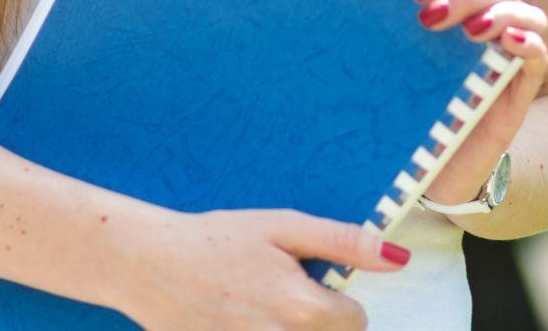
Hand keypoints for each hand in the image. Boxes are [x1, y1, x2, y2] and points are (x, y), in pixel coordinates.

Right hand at [113, 207, 409, 329]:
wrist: (149, 263)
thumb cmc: (216, 238)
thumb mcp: (283, 226)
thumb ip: (345, 243)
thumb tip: (398, 259)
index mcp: (304, 308)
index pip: (356, 322)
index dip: (339, 300)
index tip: (310, 283)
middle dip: (317, 322)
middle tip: (280, 296)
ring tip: (259, 308)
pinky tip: (239, 319)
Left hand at [407, 0, 547, 208]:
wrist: (429, 169)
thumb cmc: (415, 108)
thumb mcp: (406, 63)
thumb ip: (409, 26)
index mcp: (465, 15)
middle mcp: (492, 30)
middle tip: (430, 19)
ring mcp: (510, 59)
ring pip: (530, 15)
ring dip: (500, 13)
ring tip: (471, 32)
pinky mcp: (520, 92)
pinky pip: (540, 56)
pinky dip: (529, 42)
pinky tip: (507, 43)